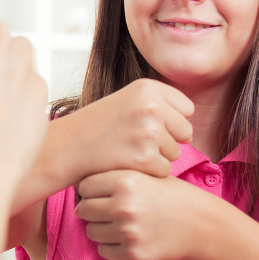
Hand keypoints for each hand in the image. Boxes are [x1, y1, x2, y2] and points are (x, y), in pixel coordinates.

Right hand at [62, 79, 193, 181]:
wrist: (68, 147)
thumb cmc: (97, 126)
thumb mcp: (127, 100)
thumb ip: (157, 104)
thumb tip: (190, 126)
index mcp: (148, 87)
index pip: (186, 108)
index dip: (171, 121)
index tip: (148, 125)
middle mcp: (151, 106)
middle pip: (185, 131)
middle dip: (168, 140)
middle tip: (137, 141)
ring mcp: (149, 132)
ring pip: (175, 153)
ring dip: (156, 157)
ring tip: (127, 150)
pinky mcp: (145, 158)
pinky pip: (164, 170)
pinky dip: (149, 172)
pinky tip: (127, 163)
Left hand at [75, 169, 218, 259]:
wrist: (201, 224)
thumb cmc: (171, 195)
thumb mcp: (146, 174)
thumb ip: (115, 175)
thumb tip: (78, 184)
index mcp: (126, 180)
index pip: (85, 185)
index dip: (90, 189)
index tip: (99, 192)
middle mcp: (124, 206)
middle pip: (83, 209)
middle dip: (92, 209)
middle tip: (107, 209)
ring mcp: (128, 232)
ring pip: (91, 231)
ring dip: (100, 228)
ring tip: (118, 223)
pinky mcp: (133, 254)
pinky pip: (103, 250)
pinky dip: (111, 246)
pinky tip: (127, 237)